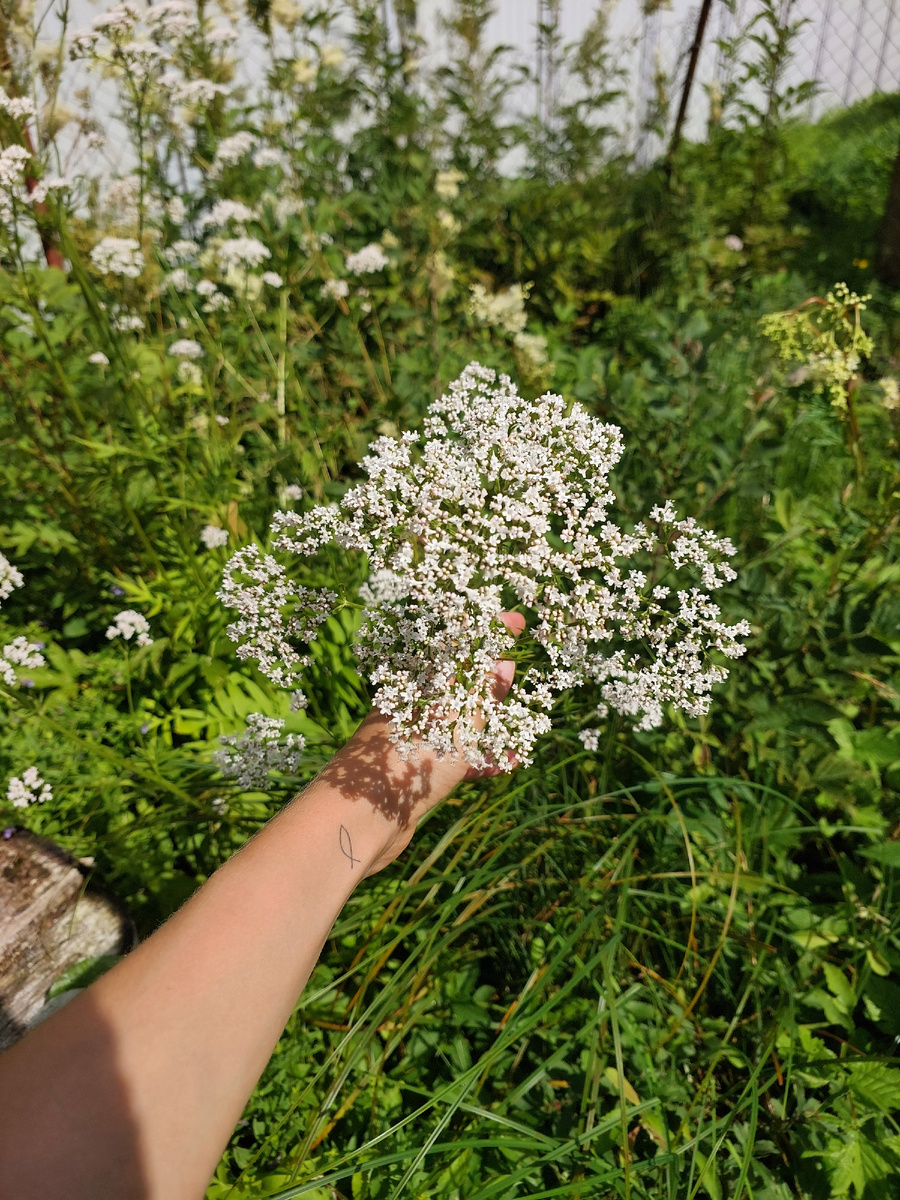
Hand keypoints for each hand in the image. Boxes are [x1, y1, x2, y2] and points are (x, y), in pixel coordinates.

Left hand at [314, 611, 523, 872]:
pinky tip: (501, 767)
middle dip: (494, 687)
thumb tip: (503, 665)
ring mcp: (414, 735)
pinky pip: (452, 756)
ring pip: (460, 723)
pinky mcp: (414, 769)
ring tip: (519, 741)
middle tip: (520, 689)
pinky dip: (476, 759)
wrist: (365, 813)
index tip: (517, 621)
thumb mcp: (461, 721)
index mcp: (420, 679)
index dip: (488, 632)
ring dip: (491, 730)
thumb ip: (483, 692)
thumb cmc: (413, 755)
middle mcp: (415, 702)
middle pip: (460, 684)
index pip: (458, 643)